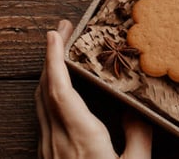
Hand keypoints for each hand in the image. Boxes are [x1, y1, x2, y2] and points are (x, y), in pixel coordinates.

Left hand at [36, 19, 152, 158]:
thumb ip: (138, 137)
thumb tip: (135, 110)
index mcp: (82, 137)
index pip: (60, 90)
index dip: (54, 59)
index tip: (54, 35)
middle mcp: (58, 140)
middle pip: (46, 90)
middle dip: (51, 56)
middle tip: (62, 31)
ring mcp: (47, 149)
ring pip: (40, 103)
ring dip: (47, 74)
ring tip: (60, 53)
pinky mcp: (46, 156)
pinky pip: (43, 117)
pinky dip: (49, 94)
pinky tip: (60, 89)